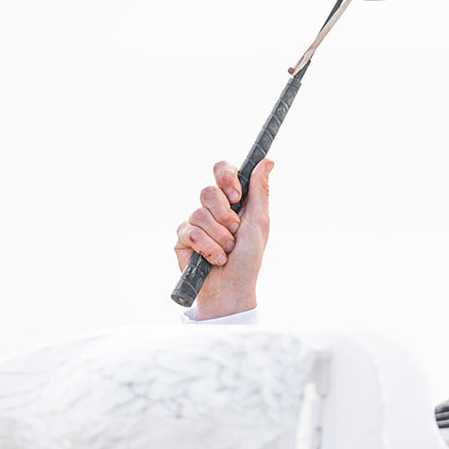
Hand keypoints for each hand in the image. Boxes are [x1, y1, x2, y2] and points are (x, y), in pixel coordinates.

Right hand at [174, 159, 272, 319]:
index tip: (236, 195)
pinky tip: (215, 259)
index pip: (221, 170)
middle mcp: (210, 208)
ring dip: (220, 237)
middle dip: (224, 214)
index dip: (226, 178)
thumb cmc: (248, 257)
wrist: (233, 287)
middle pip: (206, 191)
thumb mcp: (259, 222)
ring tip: (227, 250)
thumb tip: (266, 161)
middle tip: (235, 230)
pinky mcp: (182, 239)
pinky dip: (209, 248)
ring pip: (200, 214)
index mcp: (230, 200)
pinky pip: (192, 233)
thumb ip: (259, 191)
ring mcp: (194, 222)